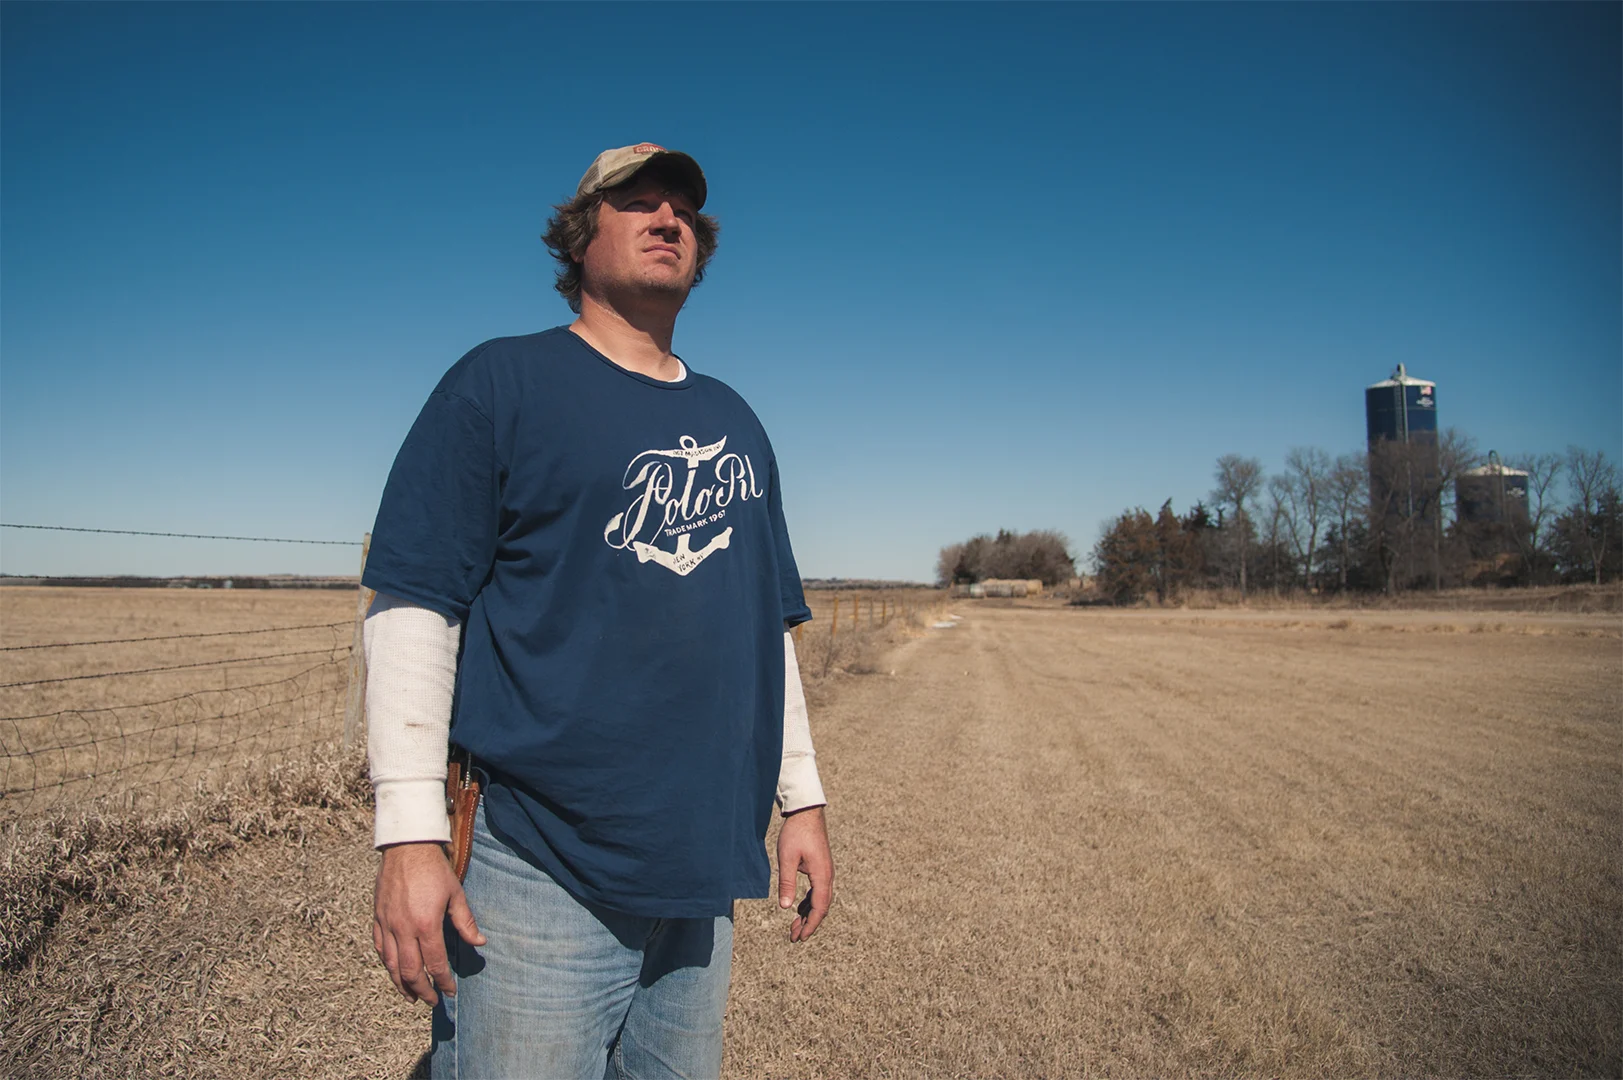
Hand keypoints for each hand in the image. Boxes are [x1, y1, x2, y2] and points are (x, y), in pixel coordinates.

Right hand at [372, 841, 485, 1004]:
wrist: (407, 848)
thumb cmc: (434, 870)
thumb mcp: (456, 894)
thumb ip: (466, 922)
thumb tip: (480, 943)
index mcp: (426, 925)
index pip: (435, 964)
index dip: (443, 982)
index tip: (450, 992)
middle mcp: (404, 929)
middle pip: (410, 972)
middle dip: (422, 991)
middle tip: (432, 1001)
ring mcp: (388, 925)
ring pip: (391, 965)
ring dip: (401, 985)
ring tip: (412, 996)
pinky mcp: (378, 918)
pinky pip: (380, 949)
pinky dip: (387, 965)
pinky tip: (395, 971)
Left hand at [776, 805, 832, 942]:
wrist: (806, 812)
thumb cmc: (796, 833)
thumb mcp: (787, 858)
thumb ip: (787, 883)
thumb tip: (785, 908)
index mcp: (822, 875)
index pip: (819, 907)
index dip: (810, 924)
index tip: (801, 938)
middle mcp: (827, 875)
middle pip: (821, 907)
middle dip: (808, 923)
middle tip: (794, 938)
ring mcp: (825, 871)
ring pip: (820, 900)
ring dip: (807, 914)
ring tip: (794, 927)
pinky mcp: (820, 867)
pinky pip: (817, 891)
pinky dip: (808, 903)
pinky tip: (797, 909)